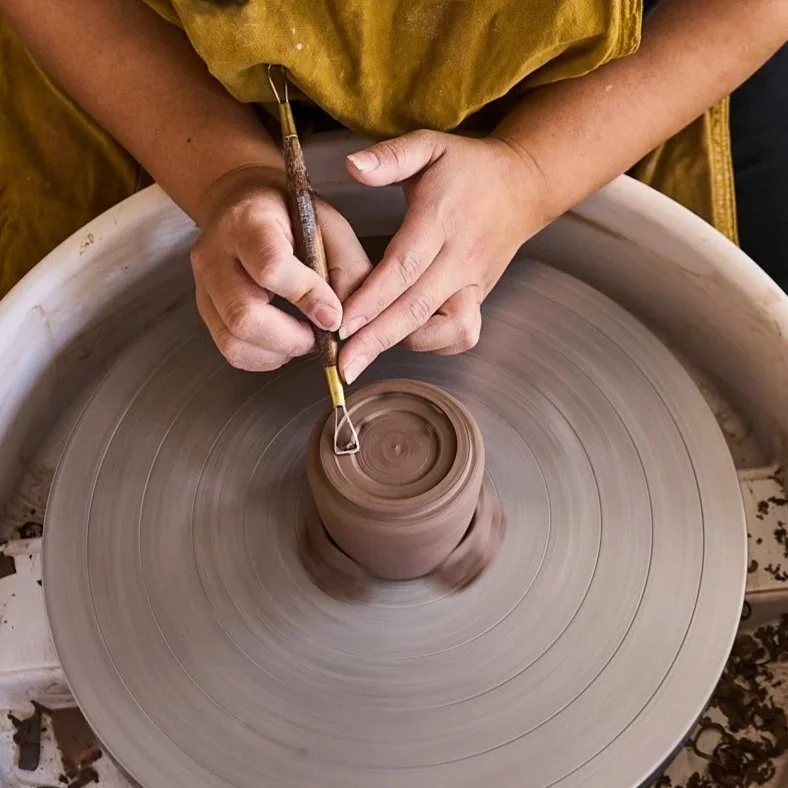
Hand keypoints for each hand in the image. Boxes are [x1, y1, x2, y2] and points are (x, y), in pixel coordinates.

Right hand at [191, 166, 371, 370]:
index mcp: (250, 222)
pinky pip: (230, 349)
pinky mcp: (204, 308)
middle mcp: (216, 254)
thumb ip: (348, 270)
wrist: (244, 204)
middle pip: (245, 315)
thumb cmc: (290, 215)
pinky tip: (285, 343)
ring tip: (305, 339)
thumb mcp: (330, 227)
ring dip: (278, 352)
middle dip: (292, 339)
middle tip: (320, 336)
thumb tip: (347, 323)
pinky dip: (264, 357)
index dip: (307, 298)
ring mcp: (205, 284)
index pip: (271, 267)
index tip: (332, 316)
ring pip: (234, 340)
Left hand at [338, 131, 547, 383]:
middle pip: (417, 307)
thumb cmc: (468, 168)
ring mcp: (473, 283)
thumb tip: (352, 166)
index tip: (342, 324)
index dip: (372, 298)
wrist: (523, 187)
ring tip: (365, 352)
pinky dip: (434, 344)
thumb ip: (389, 156)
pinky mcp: (480, 298)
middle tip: (344, 366)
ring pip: (444, 328)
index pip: (403, 266)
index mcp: (441, 220)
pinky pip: (461, 334)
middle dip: (377, 340)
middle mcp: (460, 258)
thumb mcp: (428, 145)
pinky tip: (404, 339)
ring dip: (404, 344)